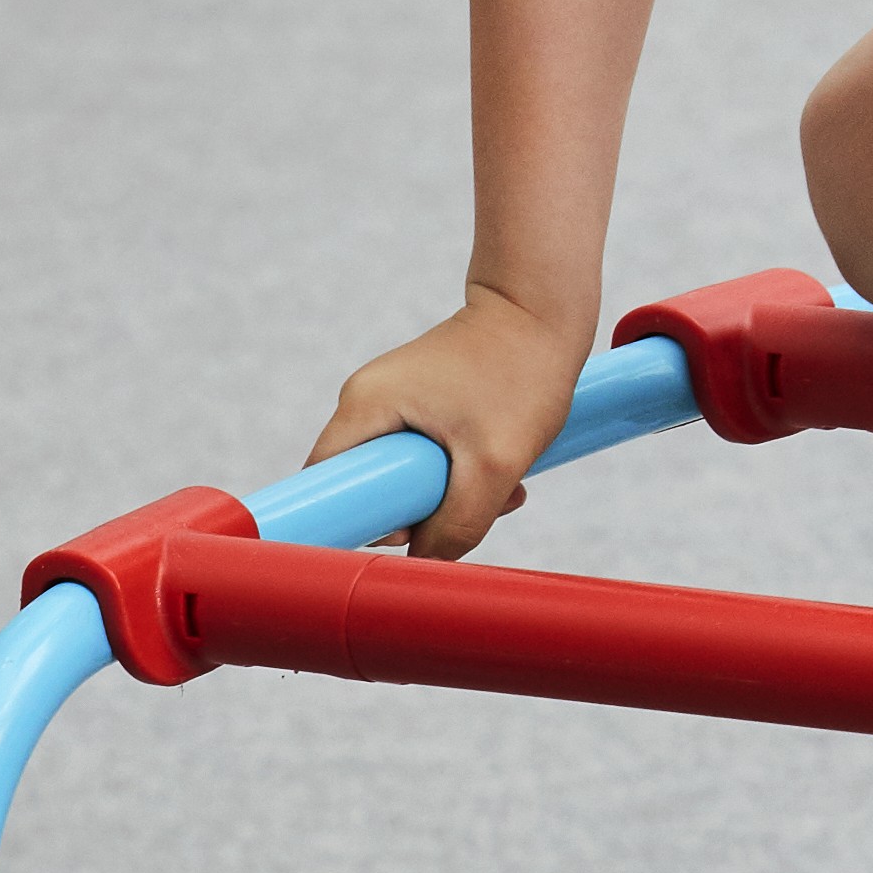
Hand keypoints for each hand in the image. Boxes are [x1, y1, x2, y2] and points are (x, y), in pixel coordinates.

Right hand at [315, 283, 588, 558]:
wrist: (547, 310)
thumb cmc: (521, 374)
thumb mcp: (493, 462)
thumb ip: (456, 524)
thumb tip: (425, 562)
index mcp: (364, 407)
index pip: (325, 483)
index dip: (351, 522)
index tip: (399, 538)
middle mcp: (368, 402)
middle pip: (368, 487)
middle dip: (418, 513)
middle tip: (469, 513)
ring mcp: (395, 401)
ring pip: (406, 477)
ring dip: (451, 498)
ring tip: (503, 492)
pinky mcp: (424, 404)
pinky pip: (429, 459)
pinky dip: (464, 476)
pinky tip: (505, 476)